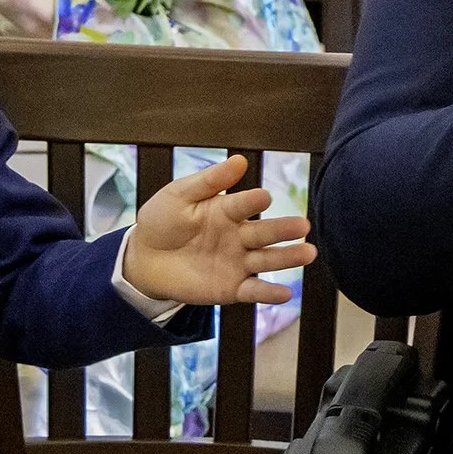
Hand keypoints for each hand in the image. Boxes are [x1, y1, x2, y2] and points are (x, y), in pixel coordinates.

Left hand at [123, 154, 315, 305]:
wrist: (144, 259)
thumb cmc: (162, 220)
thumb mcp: (179, 195)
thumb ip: (209, 181)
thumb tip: (240, 160)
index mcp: (227, 210)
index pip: (244, 204)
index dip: (253, 201)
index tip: (264, 198)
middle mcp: (238, 236)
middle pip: (264, 232)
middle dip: (283, 229)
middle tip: (303, 225)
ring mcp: (237, 262)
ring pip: (266, 259)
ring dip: (287, 258)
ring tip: (308, 253)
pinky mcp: (231, 288)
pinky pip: (252, 291)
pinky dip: (269, 293)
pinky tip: (286, 293)